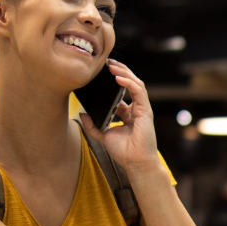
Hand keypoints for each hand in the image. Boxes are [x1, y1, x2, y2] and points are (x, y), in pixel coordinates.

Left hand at [79, 59, 161, 175]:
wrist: (135, 163)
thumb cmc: (124, 152)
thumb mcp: (103, 135)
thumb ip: (93, 125)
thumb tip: (81, 113)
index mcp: (128, 114)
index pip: (122, 92)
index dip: (113, 81)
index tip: (102, 72)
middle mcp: (136, 109)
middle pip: (130, 84)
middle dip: (119, 71)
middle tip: (107, 63)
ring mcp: (142, 109)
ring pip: (136, 83)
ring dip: (124, 72)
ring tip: (111, 66)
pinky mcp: (145, 111)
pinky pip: (138, 91)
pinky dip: (129, 82)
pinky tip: (118, 77)